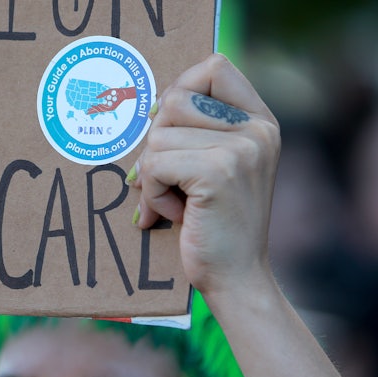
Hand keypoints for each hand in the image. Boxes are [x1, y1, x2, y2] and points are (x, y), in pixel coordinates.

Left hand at [128, 54, 279, 294]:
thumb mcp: (214, 169)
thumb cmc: (214, 226)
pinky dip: (152, 194)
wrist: (235, 278)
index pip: (214, 67)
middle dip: (155, 144)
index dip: (179, 88)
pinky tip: (173, 215)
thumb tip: (148, 107)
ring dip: (151, 175)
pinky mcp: (218, 171)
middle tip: (164, 180)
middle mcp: (257, 129)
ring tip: (172, 203)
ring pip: (157, 137)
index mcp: (259, 121)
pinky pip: (154, 166)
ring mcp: (241, 148)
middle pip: (173, 101)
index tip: (163, 123)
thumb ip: (195, 133)